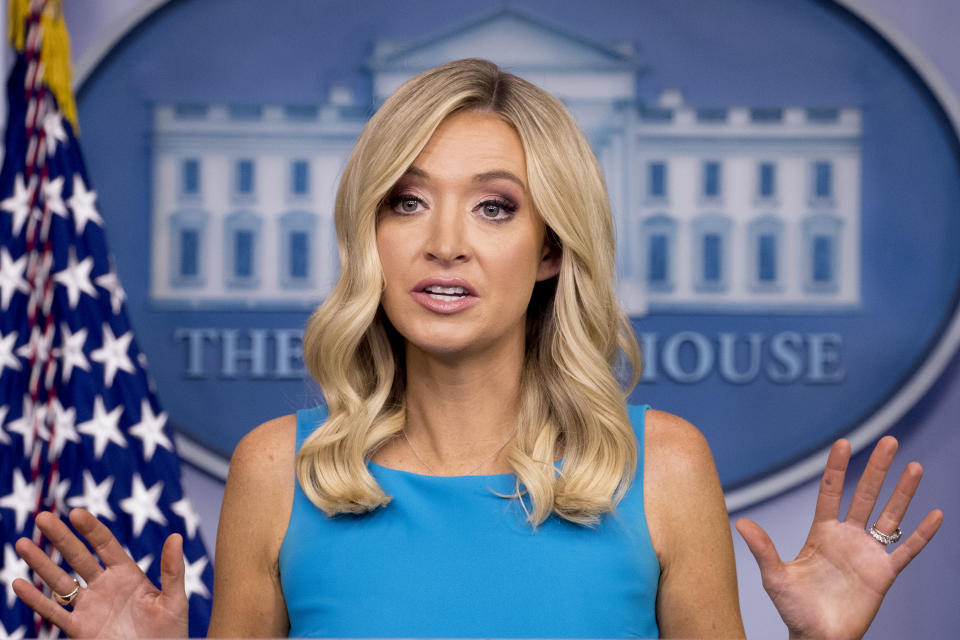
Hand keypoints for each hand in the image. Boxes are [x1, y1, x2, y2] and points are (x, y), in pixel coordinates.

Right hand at [13, 508, 187, 638]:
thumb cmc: (170, 632)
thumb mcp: (174, 599)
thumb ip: (172, 570)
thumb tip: (176, 536)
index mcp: (128, 574)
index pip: (105, 545)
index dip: (90, 529)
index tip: (75, 513)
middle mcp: (105, 586)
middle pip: (78, 557)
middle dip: (60, 538)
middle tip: (43, 517)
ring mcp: (90, 607)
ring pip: (60, 581)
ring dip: (41, 564)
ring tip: (21, 544)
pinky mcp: (80, 629)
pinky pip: (54, 613)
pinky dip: (35, 600)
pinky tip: (19, 584)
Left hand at [736, 437, 942, 639]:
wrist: (817, 638)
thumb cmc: (794, 609)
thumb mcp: (775, 577)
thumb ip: (763, 549)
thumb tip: (741, 522)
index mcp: (821, 533)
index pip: (830, 492)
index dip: (837, 468)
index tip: (844, 442)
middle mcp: (847, 538)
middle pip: (865, 495)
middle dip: (876, 468)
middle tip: (889, 440)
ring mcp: (867, 554)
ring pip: (890, 516)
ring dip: (902, 493)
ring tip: (915, 467)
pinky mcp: (883, 574)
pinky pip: (907, 551)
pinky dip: (922, 534)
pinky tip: (936, 514)